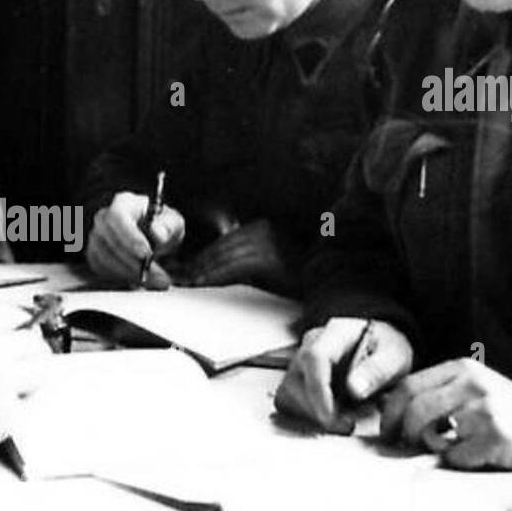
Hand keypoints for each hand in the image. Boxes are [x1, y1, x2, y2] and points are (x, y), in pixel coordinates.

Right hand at [0, 304, 50, 473]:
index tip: (26, 334)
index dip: (21, 326)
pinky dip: (25, 408)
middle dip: (34, 353)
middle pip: (33, 341)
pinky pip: (32, 405)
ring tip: (28, 389)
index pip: (10, 316)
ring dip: (37, 378)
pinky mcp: (6, 414)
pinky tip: (12, 414)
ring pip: (42, 370)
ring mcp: (1, 383)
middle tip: (33, 365)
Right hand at [86, 191, 185, 288]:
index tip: (147, 254)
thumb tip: (157, 233)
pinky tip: (139, 279)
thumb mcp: (172, 222)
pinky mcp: (94, 254)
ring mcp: (96, 237)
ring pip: (105, 258)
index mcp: (123, 203)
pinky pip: (102, 269)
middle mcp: (104, 218)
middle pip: (110, 241)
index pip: (118, 217)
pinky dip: (121, 277)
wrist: (150, 236)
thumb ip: (167, 226)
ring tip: (154, 281)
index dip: (130, 236)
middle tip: (157, 275)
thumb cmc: (160, 225)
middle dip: (134, 262)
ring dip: (130, 273)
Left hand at [175, 218, 290, 290]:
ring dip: (203, 269)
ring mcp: (267, 244)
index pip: (225, 241)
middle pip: (221, 247)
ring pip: (224, 256)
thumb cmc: (301, 271)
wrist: (331, 274)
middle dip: (198, 262)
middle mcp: (263, 231)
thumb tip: (218, 268)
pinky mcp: (270, 259)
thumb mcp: (273, 259)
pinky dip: (216, 274)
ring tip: (188, 281)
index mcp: (262, 228)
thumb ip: (249, 258)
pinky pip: (234, 267)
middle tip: (180, 276)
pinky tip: (204, 283)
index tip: (187, 267)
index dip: (204, 255)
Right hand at [274, 317, 412, 431]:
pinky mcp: (297, 380)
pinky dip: (307, 414)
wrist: (379, 349)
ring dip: (313, 414)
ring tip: (343, 418)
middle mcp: (310, 345)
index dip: (318, 390)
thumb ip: (377, 370)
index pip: (314, 358)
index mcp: (335, 333)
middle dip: (317, 409)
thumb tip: (354, 389)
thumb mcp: (395, 356)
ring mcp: (300, 362)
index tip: (329, 416)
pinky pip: (289, 401)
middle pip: (296, 380)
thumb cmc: (385, 349)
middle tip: (346, 423)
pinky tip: (330, 415)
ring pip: (289, 394)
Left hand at [379, 360, 511, 468]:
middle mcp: (472, 383)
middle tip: (404, 447)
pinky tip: (476, 456)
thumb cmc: (508, 415)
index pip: (408, 386)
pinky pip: (456, 455)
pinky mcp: (495, 435)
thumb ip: (439, 394)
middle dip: (402, 432)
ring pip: (431, 432)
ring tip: (445, 449)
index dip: (390, 412)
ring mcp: (485, 408)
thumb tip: (391, 412)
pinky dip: (458, 461)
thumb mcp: (473, 391)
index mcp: (462, 369)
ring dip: (430, 447)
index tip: (387, 432)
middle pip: (415, 408)